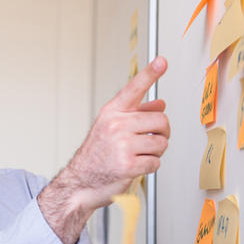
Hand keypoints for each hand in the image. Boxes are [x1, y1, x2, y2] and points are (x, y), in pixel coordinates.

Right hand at [39, 57, 169, 243]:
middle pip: (160, 120)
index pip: (134, 89)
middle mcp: (116, 125)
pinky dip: (150, 167)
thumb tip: (159, 104)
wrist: (81, 182)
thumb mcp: (111, 128)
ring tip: (139, 155)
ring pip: (161, 142)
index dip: (150, 74)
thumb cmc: (96, 155)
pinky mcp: (127, 165)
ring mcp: (121, 145)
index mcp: (111, 113)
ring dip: (156, 152)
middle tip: (151, 140)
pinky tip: (136, 166)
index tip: (162, 61)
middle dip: (162, 133)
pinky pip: (155, 162)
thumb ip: (136, 114)